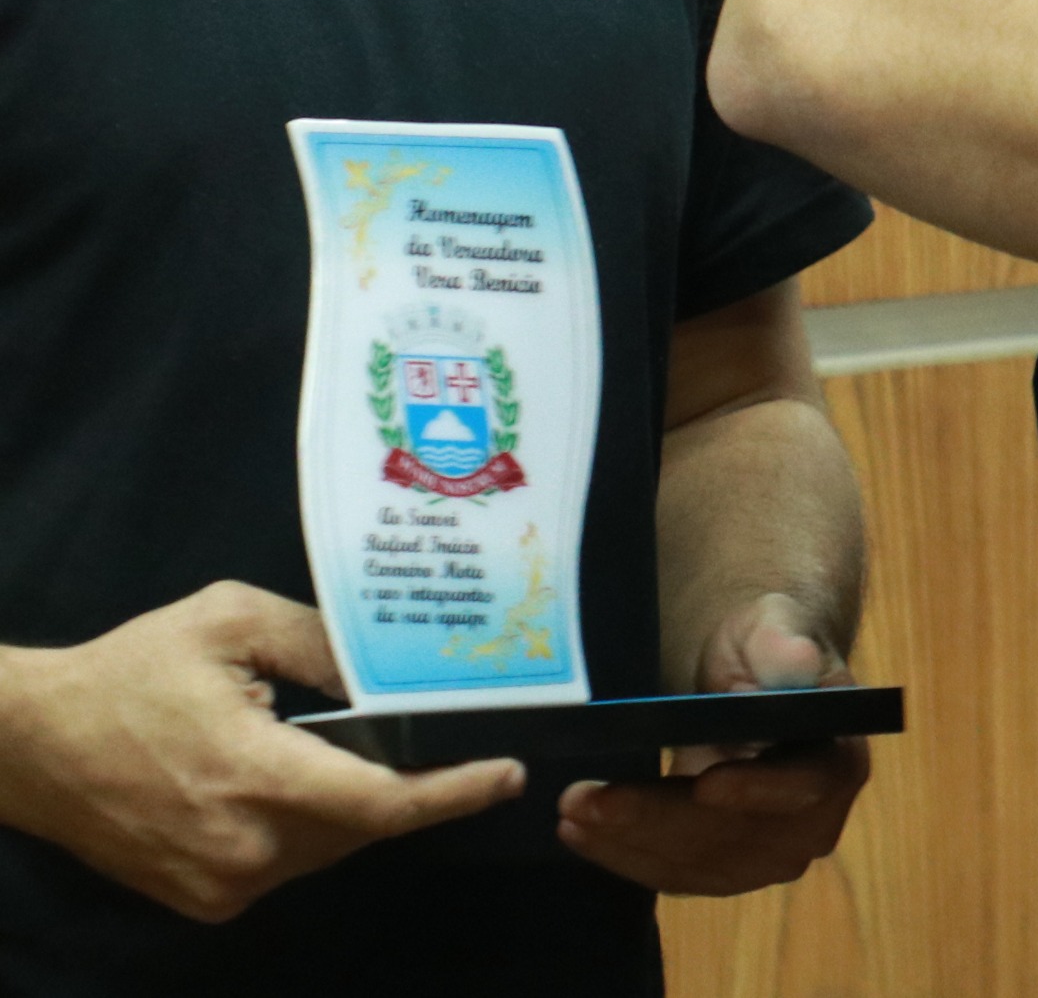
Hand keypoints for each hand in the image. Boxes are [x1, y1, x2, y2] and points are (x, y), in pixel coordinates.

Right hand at [0, 582, 522, 921]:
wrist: (30, 744)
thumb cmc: (131, 671)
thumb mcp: (231, 620)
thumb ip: (322, 642)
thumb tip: (394, 668)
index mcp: (254, 776)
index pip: (381, 802)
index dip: (453, 792)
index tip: (507, 773)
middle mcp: (244, 846)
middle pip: (363, 823)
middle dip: (404, 781)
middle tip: (429, 734)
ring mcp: (221, 884)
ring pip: (329, 846)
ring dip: (353, 803)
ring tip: (346, 746)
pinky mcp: (204, 900)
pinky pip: (287, 863)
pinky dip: (308, 825)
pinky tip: (293, 779)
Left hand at [558, 593, 866, 895]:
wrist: (747, 679)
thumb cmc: (763, 646)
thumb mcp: (770, 626)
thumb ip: (782, 641)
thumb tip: (798, 660)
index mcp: (840, 759)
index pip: (807, 785)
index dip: (758, 789)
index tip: (702, 782)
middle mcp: (815, 822)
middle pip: (739, 836)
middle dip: (659, 819)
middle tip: (587, 798)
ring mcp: (769, 854)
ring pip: (699, 864)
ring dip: (630, 843)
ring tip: (571, 810)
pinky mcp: (724, 868)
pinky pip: (675, 875)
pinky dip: (625, 855)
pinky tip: (582, 830)